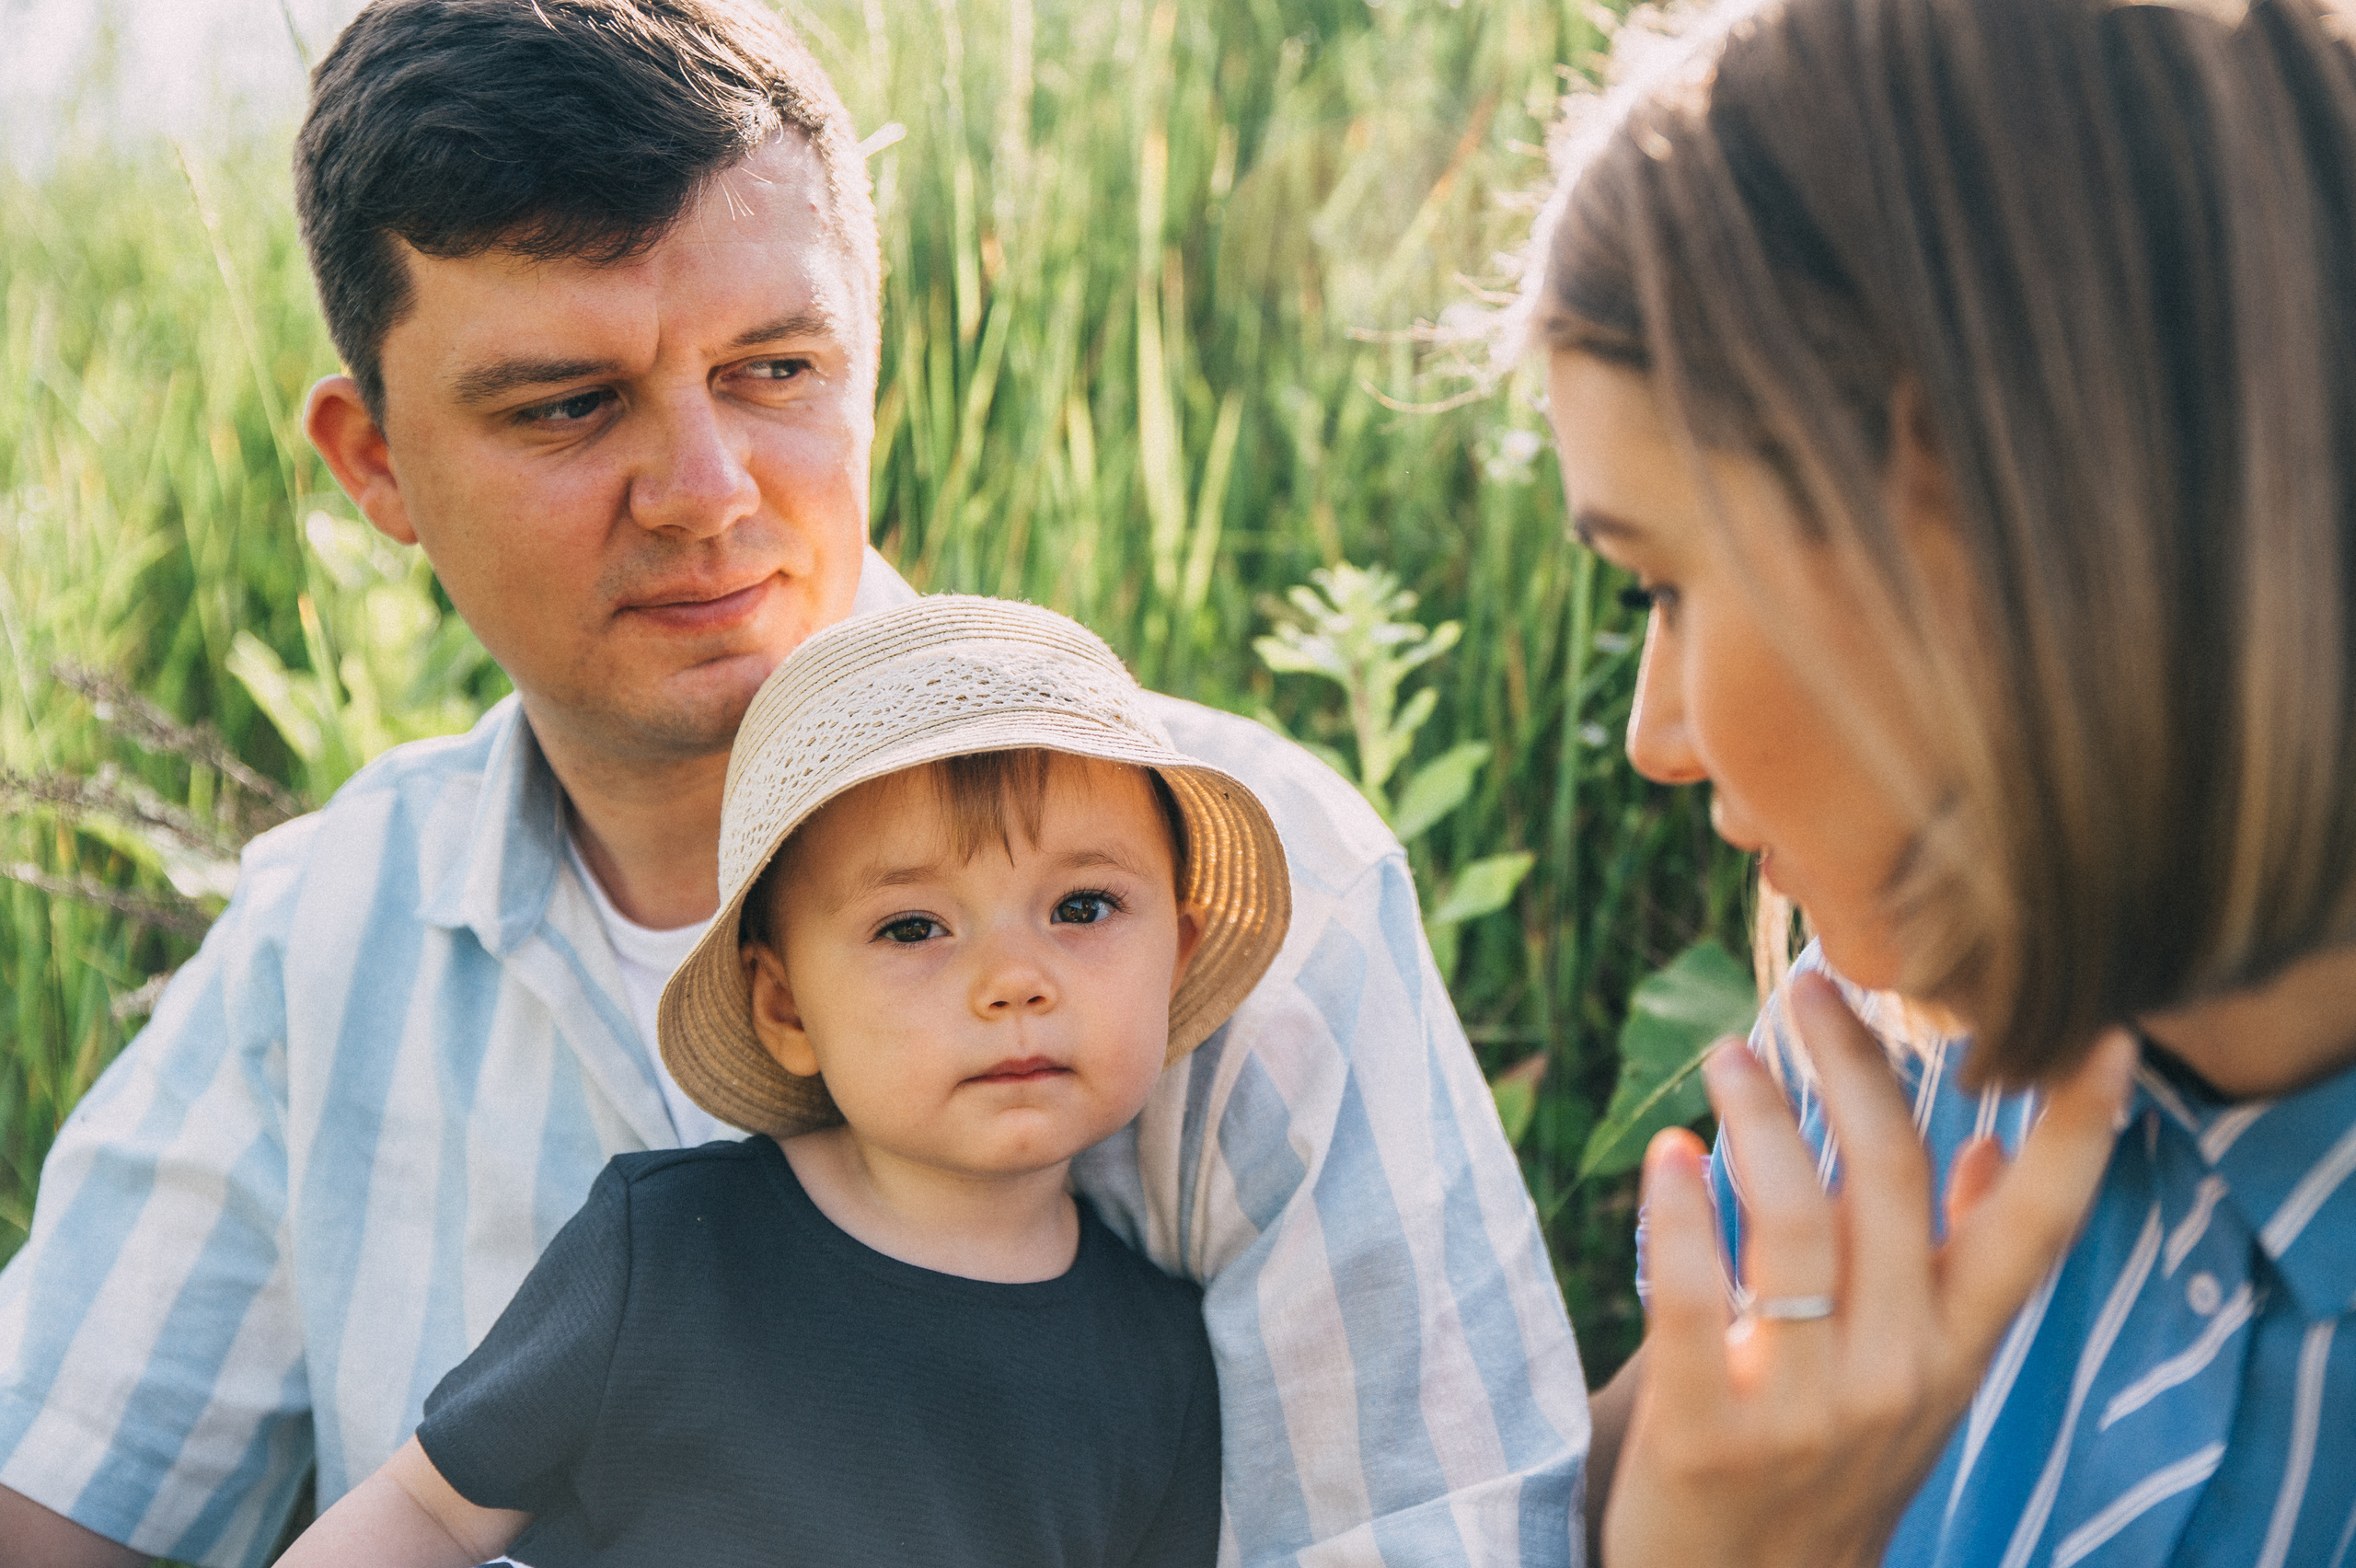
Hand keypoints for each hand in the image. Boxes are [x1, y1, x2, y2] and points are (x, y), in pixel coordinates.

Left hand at [1601, 971, 2136, 1567]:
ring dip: (1756, 1115)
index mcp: (1955, 1351)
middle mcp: (1898, 1373)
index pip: (2035, 1226)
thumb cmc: (1825, 1461)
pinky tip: (1665, 1156)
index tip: (2095, 1032)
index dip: (2072, 1130)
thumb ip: (1951, 1270)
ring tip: (1726, 1055)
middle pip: (1894, 1180)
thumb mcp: (1916, 1379)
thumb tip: (1988, 1152)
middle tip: (1813, 984)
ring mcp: (1804, 1407)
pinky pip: (1691, 1298)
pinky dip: (1675, 1214)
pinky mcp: (1705, 1432)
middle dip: (1858, 1064)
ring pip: (1793, 1220)